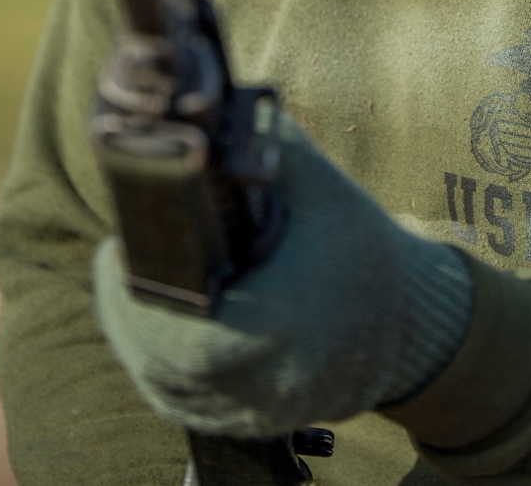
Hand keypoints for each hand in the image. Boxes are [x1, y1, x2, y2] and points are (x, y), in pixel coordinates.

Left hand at [94, 115, 471, 436]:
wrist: (408, 325)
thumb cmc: (362, 251)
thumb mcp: (319, 185)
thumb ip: (259, 143)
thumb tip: (201, 106)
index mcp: (278, 323)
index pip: (172, 323)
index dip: (134, 282)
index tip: (121, 245)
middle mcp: (258, 382)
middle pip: (151, 347)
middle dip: (132, 294)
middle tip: (128, 249)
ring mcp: (245, 414)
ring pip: (154, 375)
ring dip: (139, 326)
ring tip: (145, 274)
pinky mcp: (237, 426)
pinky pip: (173, 392)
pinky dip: (160, 354)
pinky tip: (167, 315)